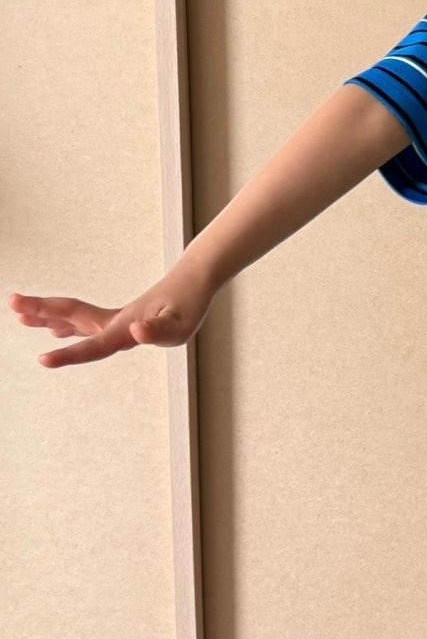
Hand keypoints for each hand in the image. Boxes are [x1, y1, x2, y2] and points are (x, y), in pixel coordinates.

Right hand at [7, 267, 219, 368]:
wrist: (197, 278)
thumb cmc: (190, 304)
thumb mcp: (181, 325)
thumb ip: (157, 331)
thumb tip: (136, 331)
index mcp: (125, 327)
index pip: (93, 344)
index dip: (69, 354)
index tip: (42, 359)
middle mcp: (114, 321)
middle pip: (71, 315)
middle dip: (41, 311)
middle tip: (12, 303)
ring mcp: (116, 318)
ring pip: (73, 316)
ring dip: (46, 314)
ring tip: (19, 315)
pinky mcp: (122, 317)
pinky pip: (85, 320)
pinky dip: (65, 323)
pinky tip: (56, 329)